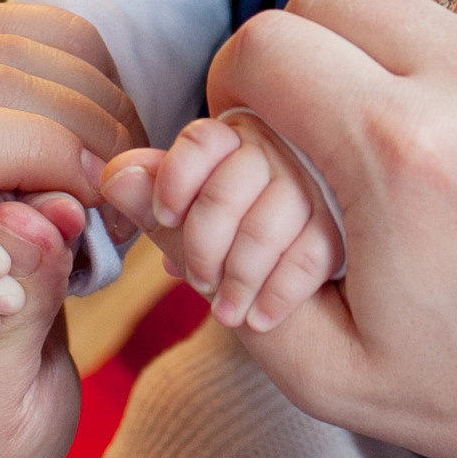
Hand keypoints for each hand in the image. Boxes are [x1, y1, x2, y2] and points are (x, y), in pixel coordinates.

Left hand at [0, 4, 138, 457]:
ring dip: (80, 91)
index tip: (93, 208)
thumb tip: (47, 217)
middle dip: (69, 122)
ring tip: (108, 179)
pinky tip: (97, 143)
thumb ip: (5, 334)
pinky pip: (13, 39)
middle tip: (114, 204)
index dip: (28, 148)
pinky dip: (77, 72)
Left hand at [102, 111, 341, 331]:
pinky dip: (278, 294)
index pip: (202, 141)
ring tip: (225, 312)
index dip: (174, 182)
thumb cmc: (232, 254)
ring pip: (265, 226)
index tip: (165, 218)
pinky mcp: (342, 228)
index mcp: (235, 140)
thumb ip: (155, 204)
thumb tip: (114, 178)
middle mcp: (278, 152)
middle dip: (203, 246)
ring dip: (238, 278)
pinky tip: (259, 318)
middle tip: (198, 280)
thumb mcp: (188, 229)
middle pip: (227, 188)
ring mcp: (314, 188)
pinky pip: (309, 256)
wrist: (308, 314)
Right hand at [200, 0, 456, 457]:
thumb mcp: (330, 372)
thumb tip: (148, 189)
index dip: (240, 85)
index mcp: (399, 154)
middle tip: (328, 106)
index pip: (265, 47)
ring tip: (402, 65)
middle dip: (308, 49)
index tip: (261, 120)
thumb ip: (224, 280)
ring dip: (392, 4)